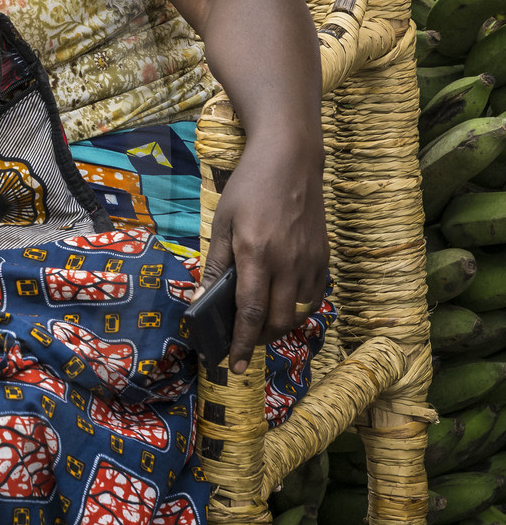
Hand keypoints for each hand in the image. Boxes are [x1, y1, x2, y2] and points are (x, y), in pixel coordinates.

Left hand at [202, 131, 328, 375]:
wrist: (291, 158)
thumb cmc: (250, 187)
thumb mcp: (222, 223)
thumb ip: (215, 265)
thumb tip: (201, 301)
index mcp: (256, 254)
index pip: (250, 313)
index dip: (242, 344)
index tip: (233, 366)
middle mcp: (287, 262)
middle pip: (277, 321)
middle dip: (260, 340)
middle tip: (244, 344)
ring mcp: (309, 260)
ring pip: (299, 312)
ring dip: (279, 326)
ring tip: (261, 324)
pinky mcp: (323, 255)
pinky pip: (314, 295)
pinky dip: (298, 307)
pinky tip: (282, 301)